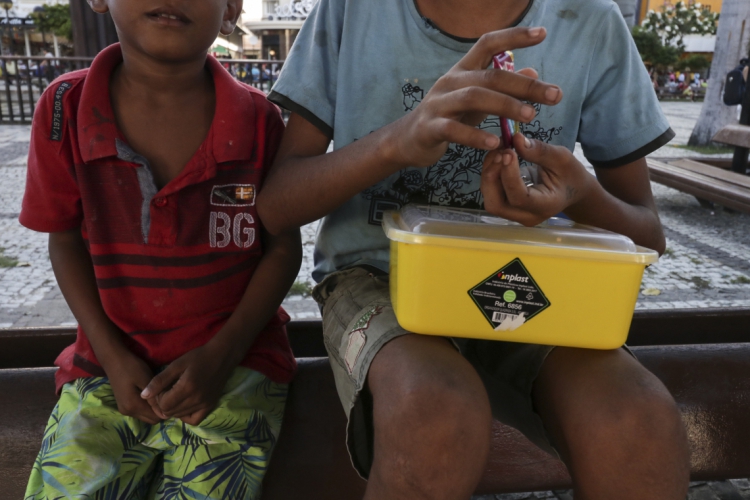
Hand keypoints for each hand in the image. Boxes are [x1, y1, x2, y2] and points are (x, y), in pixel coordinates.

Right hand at [104, 350, 162, 424]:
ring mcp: (124, 409)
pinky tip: (150, 395)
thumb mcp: (146, 380)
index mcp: (133, 406)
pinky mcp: (123, 405)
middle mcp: (128, 412)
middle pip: (151, 419)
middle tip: (166, 395)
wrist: (113, 359)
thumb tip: (165, 415)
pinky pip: (139, 412)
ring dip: (153, 409)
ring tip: (158, 394)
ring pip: (145, 416)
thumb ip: (154, 398)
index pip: (156, 418)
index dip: (166, 409)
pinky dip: (147, 407)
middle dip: (160, 411)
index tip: (171, 398)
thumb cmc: (131, 367)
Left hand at [140, 344, 233, 425]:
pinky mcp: (210, 406)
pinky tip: (184, 405)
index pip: (163, 404)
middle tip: (168, 391)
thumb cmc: (198, 357)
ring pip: (180, 416)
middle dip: (164, 404)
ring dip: (173, 409)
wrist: (222, 356)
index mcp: (186, 387)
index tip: (163, 387)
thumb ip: (159, 380)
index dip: (159, 397)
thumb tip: (144, 395)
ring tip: (176, 396)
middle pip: (170, 412)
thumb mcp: (176, 365)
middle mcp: (196, 399)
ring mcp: (204, 404)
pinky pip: (194, 420)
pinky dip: (186, 416)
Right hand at [386, 26, 562, 168]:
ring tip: (530, 116)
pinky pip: (453, 129)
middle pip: (491, 76)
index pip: (488, 43)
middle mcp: (451, 81)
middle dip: (525, 85)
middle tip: (555, 95)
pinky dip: (475, 136)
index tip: (542, 33)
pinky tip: (494, 142)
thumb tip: (534, 70)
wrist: (409, 140)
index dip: (514, 36)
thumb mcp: (477, 100)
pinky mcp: (430, 127)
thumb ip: (503, 87)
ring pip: (474, 97)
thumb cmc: (449, 117)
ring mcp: (439, 104)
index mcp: (463, 70)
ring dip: (505, 105)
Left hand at [481, 133, 595, 225]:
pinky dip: (491, 176)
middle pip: (496, 204)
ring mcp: (516, 215)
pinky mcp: (509, 208)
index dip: (509, 175)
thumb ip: (539, 151)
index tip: (507, 152)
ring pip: (490, 200)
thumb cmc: (570, 174)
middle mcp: (528, 216)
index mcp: (545, 206)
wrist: (573, 189)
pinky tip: (498, 158)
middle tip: (500, 152)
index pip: (519, 197)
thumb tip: (516, 138)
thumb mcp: (562, 158)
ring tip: (499, 152)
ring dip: (489, 175)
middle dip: (492, 177)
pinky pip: (492, 194)